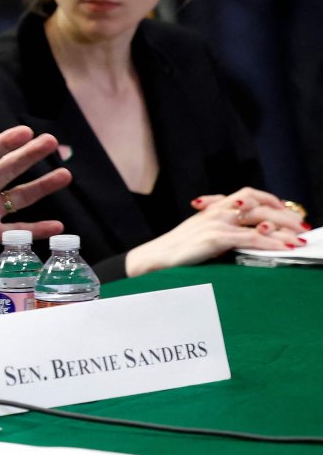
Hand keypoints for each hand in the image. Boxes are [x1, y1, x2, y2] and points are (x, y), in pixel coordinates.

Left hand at [0, 127, 72, 287]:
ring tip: (65, 175)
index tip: (25, 132)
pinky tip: (57, 226)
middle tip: (52, 141)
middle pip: (9, 168)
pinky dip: (37, 229)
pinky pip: (16, 231)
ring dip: (41, 186)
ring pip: (19, 196)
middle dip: (30, 155)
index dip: (5, 141)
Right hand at [126, 187, 306, 275]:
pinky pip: (251, 237)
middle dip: (285, 215)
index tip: (287, 212)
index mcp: (212, 208)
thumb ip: (219, 231)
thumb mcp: (198, 235)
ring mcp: (217, 223)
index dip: (271, 200)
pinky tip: (284, 248)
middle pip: (260, 203)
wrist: (152, 259)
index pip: (248, 194)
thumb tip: (244, 239)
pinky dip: (271, 242)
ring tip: (299, 238)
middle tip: (302, 226)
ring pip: (260, 218)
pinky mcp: (216, 238)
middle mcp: (217, 211)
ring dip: (284, 228)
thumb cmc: (174, 252)